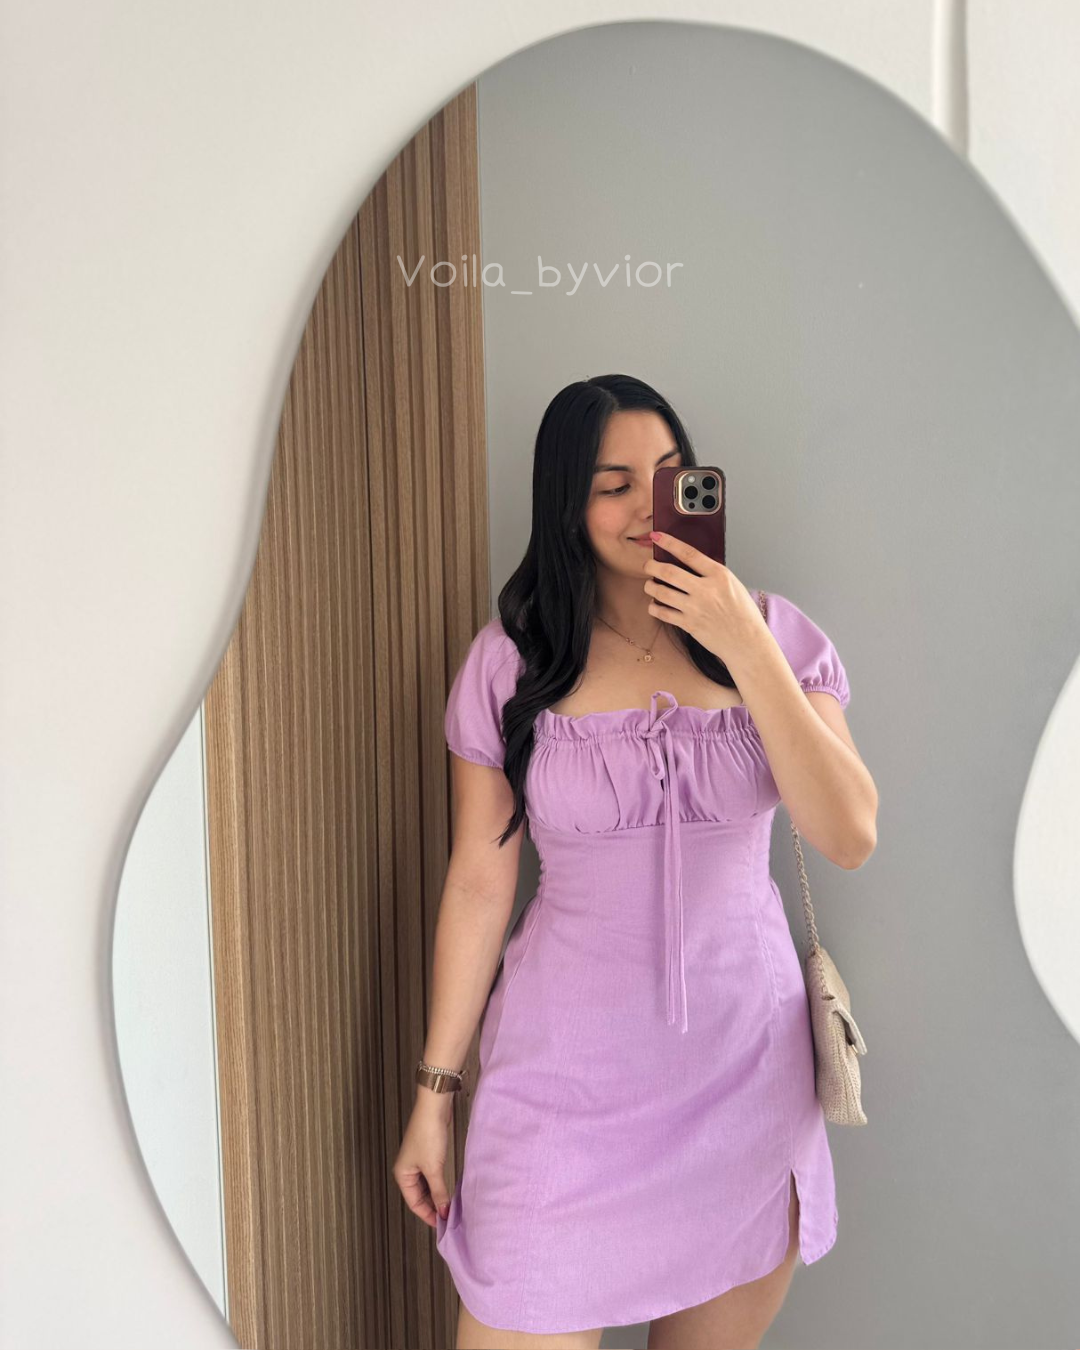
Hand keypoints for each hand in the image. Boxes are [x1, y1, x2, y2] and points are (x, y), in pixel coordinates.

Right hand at [391, 1095, 453, 1229]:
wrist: (434, 1108)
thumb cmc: (428, 1135)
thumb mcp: (434, 1168)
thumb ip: (439, 1191)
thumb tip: (444, 1211)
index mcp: (402, 1175)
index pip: (414, 1203)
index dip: (428, 1215)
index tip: (442, 1225)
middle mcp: (407, 1170)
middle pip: (419, 1196)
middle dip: (433, 1206)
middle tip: (448, 1217)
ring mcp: (418, 1162)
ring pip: (426, 1186)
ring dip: (437, 1196)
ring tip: (450, 1207)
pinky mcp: (428, 1154)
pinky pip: (432, 1176)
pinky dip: (439, 1185)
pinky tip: (449, 1190)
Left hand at [642, 531, 764, 666]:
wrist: (747, 641)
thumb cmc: (742, 613)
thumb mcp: (732, 584)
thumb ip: (711, 574)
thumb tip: (688, 564)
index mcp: (719, 575)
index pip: (689, 553)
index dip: (669, 543)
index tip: (657, 536)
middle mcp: (706, 590)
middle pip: (669, 572)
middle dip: (651, 566)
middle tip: (647, 566)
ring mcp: (696, 608)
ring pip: (661, 592)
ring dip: (650, 587)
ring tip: (650, 585)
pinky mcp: (689, 624)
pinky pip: (663, 613)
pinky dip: (654, 607)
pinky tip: (654, 604)